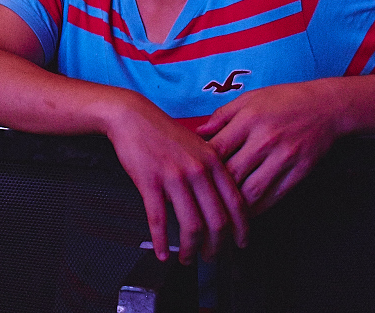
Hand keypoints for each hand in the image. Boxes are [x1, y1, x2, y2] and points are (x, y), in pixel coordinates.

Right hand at [105, 96, 248, 264]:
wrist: (133, 116)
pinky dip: (161, 242)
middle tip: (211, 256)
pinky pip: (158, 220)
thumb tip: (225, 201)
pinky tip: (162, 252)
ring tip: (188, 258)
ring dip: (192, 249)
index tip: (241, 243)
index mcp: (213, 161)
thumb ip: (214, 170)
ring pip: (191, 225)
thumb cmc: (164, 131)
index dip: (241, 229)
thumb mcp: (198, 145)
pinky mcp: (150, 182)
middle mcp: (197, 170)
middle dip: (216, 246)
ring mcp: (174, 177)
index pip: (236, 203)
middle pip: (217, 220)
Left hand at [198, 79, 347, 216]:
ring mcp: (285, 157)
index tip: (191, 176)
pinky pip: (275, 196)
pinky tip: (246, 213)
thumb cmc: (283, 100)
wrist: (325, 106)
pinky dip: (259, 208)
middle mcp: (266, 139)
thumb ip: (221, 116)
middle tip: (201, 200)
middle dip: (215, 190)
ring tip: (221, 213)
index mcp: (249, 119)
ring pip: (253, 190)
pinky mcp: (300, 171)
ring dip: (235, 206)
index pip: (218, 149)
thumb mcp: (249, 99)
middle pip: (233, 173)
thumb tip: (197, 133)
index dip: (201, 165)